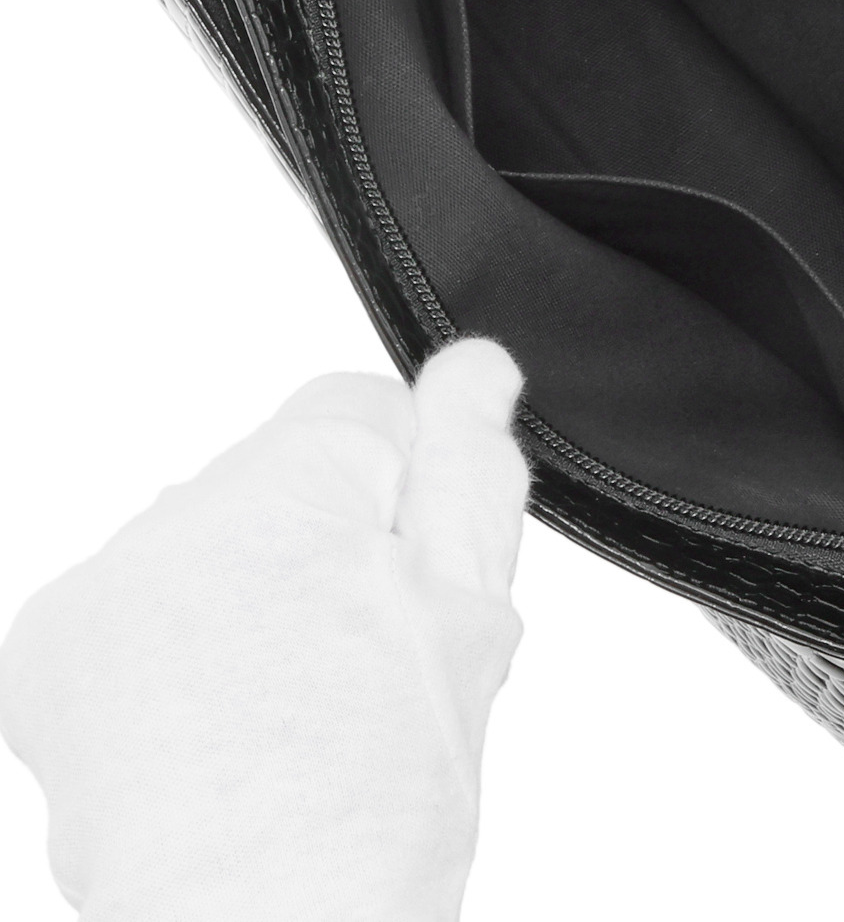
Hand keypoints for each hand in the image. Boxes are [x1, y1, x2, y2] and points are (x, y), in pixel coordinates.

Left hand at [0, 338, 527, 921]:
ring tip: (286, 707)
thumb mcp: (466, 612)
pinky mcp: (48, 644)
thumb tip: (473, 367)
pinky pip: (142, 601)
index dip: (407, 497)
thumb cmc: (374, 798)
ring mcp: (103, 579)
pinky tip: (213, 724)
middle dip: (327, 547)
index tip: (405, 578)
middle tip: (359, 662)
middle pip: (280, 482)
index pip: (358, 409)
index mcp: (292, 485)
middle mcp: (177, 512)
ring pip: (215, 542)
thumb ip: (469, 466)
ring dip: (254, 596)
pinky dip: (179, 648)